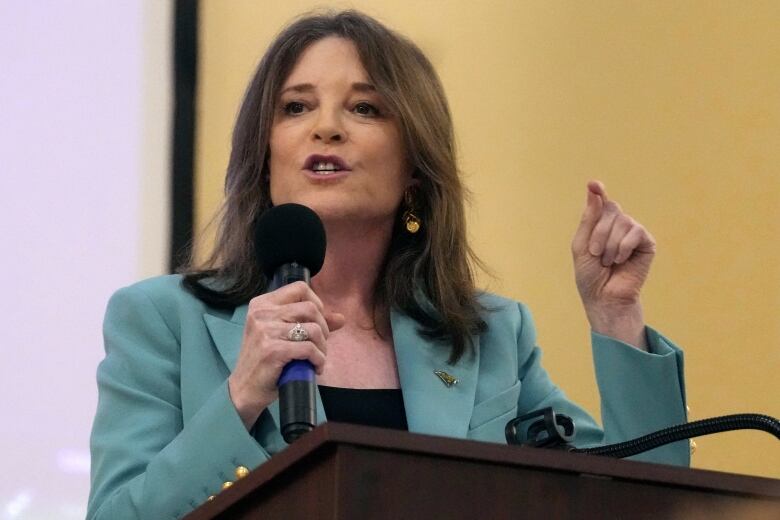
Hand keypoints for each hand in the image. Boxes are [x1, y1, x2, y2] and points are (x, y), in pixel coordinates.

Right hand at [227, 281, 344, 428]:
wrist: (244, 389)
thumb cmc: (264, 360)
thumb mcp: (282, 335)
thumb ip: (309, 322)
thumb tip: (341, 318)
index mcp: (262, 304)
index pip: (300, 288)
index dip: (317, 304)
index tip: (317, 322)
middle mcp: (262, 313)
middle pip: (310, 308)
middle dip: (323, 328)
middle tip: (320, 345)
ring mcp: (266, 331)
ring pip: (313, 329)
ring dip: (323, 347)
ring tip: (318, 358)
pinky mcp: (273, 350)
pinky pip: (309, 349)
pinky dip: (319, 360)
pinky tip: (315, 368)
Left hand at [571, 181, 654, 347]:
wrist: (604, 298)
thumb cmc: (590, 276)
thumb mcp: (581, 245)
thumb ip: (589, 218)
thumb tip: (594, 190)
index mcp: (599, 225)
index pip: (600, 201)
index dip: (597, 191)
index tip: (593, 184)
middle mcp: (617, 225)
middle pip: (610, 208)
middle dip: (599, 232)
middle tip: (595, 253)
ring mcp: (633, 233)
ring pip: (622, 220)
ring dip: (609, 244)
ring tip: (608, 261)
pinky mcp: (646, 243)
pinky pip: (636, 232)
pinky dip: (624, 247)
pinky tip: (621, 260)